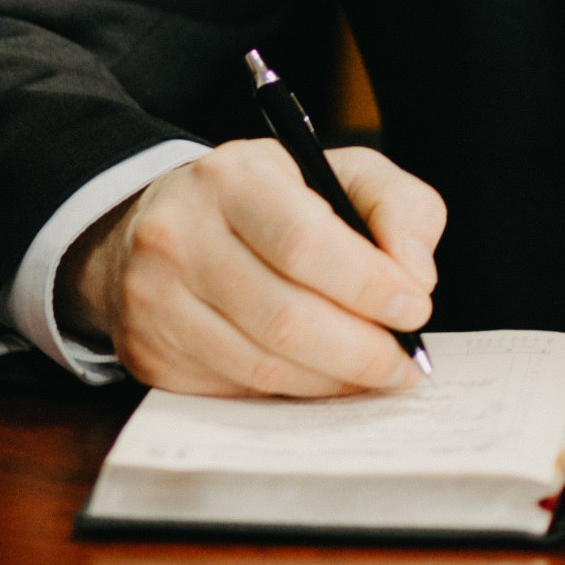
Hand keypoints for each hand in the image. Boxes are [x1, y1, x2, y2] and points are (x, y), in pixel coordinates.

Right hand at [56, 139, 446, 397]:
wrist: (167, 223)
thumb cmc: (273, 199)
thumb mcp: (342, 172)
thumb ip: (398, 206)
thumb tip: (415, 275)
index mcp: (233, 176)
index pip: (305, 242)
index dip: (369, 285)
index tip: (415, 307)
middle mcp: (180, 234)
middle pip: (284, 316)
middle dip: (361, 349)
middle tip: (404, 362)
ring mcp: (155, 300)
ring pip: (262, 365)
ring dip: (334, 380)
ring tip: (377, 373)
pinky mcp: (149, 353)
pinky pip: (236, 390)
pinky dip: (293, 392)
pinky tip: (325, 378)